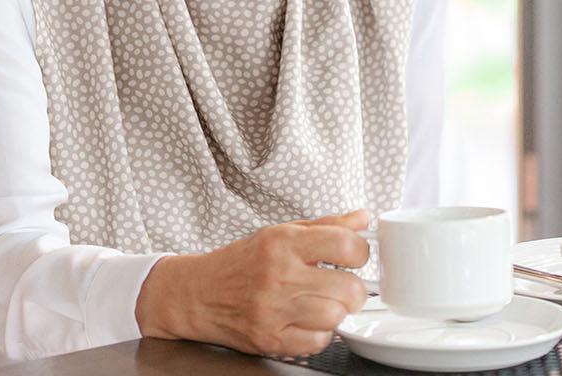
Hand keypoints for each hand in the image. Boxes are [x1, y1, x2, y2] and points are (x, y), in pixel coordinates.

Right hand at [135, 209, 370, 357]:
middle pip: (349, 288)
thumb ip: (325, 227)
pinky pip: (318, 342)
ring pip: (336, 317)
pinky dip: (319, 334)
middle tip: (342, 286)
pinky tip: (307, 321)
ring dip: (335, 312)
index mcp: (283, 242)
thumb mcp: (279, 233)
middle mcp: (278, 275)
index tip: (354, 257)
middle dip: (353, 288)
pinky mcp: (270, 338)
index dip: (360, 252)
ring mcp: (273, 309)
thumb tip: (363, 219)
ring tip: (323, 304)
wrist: (198, 294)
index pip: (346, 245)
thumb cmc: (240, 263)